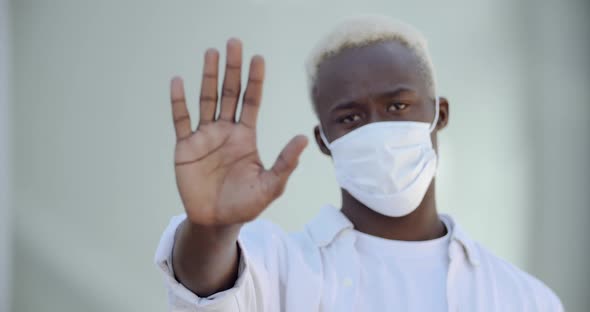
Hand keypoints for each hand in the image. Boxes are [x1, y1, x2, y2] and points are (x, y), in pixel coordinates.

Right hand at [169, 38, 307, 225]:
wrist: (216, 221)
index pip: (251, 101)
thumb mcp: (270, 186)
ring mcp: (204, 137)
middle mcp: (225, 131)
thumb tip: (303, 138)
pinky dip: (179, 102)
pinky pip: (181, 120)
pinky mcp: (185, 147)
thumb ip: (285, 163)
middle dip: (232, 69)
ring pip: (206, 100)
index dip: (255, 80)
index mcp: (245, 137)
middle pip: (230, 93)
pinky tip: (178, 82)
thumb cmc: (245, 204)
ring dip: (208, 77)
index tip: (258, 58)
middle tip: (234, 43)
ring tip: (211, 53)